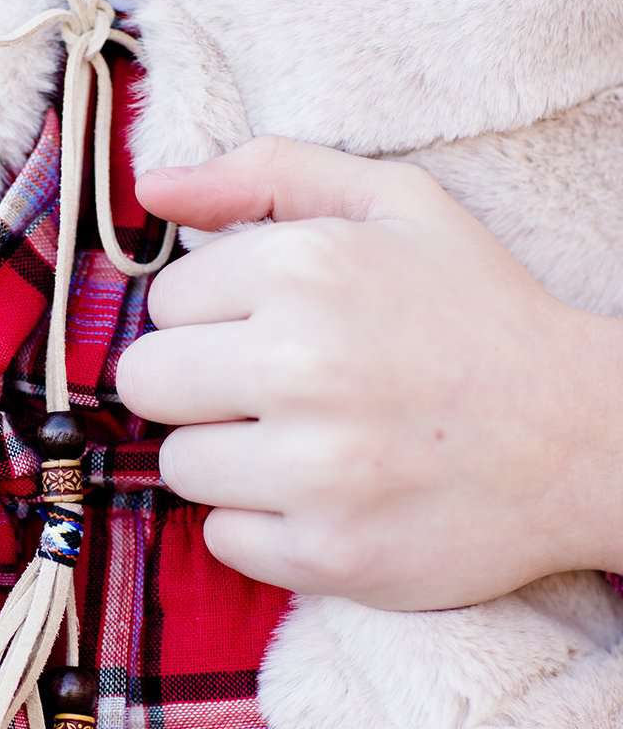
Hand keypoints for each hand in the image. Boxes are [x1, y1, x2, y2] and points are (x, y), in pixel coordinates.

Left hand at [116, 136, 622, 608]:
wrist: (583, 438)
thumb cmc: (477, 314)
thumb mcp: (393, 203)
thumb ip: (266, 174)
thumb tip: (152, 189)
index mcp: (306, 267)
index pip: (166, 301)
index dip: (215, 317)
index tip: (274, 329)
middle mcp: (301, 365)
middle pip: (148, 383)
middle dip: (196, 385)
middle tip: (272, 392)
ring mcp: (314, 470)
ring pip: (178, 465)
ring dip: (226, 458)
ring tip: (306, 444)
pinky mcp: (329, 554)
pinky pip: (222, 539)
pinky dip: (261, 524)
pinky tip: (324, 498)